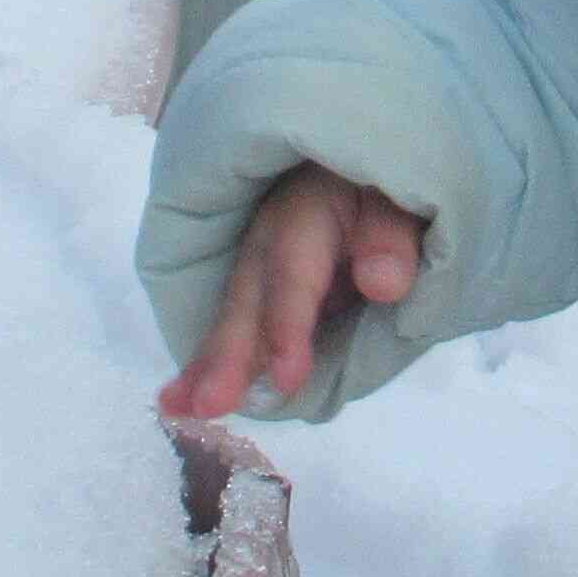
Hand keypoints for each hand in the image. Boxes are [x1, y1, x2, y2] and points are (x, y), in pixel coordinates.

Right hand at [160, 166, 429, 419]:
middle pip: (246, 299)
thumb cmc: (382, 193)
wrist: (355, 168)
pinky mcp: (254, 284)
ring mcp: (254, 260)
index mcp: (306, 212)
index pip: (293, 273)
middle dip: (229, 356)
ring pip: (230, 316)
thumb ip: (393, 239)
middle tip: (210, 406)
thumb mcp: (400, 201)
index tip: (286, 379)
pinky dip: (203, 362)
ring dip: (206, 365)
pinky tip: (178, 399)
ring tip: (179, 408)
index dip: (287, 326)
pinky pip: (230, 325)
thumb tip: (384, 284)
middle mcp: (266, 236)